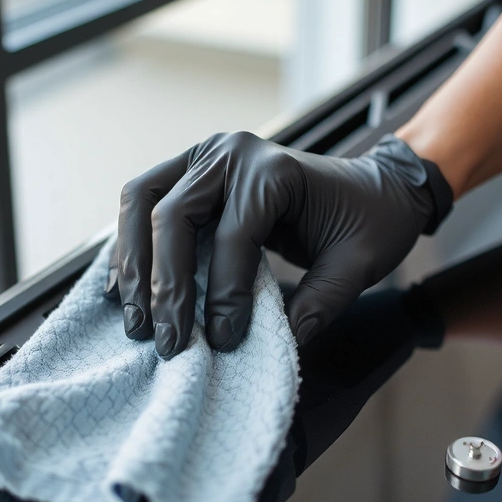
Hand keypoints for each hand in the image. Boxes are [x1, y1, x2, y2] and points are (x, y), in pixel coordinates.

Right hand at [106, 131, 451, 357]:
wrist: (378, 187)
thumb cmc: (371, 222)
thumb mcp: (359, 266)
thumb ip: (320, 306)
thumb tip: (276, 349)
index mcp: (273, 171)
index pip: (232, 237)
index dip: (222, 295)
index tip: (222, 342)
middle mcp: (230, 153)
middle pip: (171, 215)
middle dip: (163, 284)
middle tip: (164, 340)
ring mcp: (205, 156)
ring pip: (141, 201)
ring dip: (132, 262)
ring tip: (134, 319)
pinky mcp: (190, 171)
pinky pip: (144, 203)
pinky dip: (131, 246)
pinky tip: (123, 290)